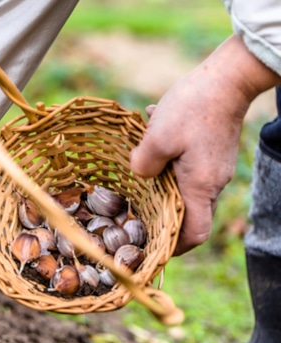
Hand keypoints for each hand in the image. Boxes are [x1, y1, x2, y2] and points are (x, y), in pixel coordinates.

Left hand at [130, 35, 279, 254]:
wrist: (227, 77)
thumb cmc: (193, 107)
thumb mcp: (157, 137)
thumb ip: (142, 164)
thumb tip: (138, 175)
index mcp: (200, 187)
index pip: (195, 234)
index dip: (174, 246)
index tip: (153, 246)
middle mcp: (213, 183)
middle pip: (187, 214)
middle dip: (161, 215)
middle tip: (134, 212)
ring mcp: (215, 168)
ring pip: (183, 187)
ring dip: (160, 180)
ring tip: (140, 161)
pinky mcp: (212, 152)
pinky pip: (187, 166)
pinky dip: (168, 159)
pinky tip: (152, 134)